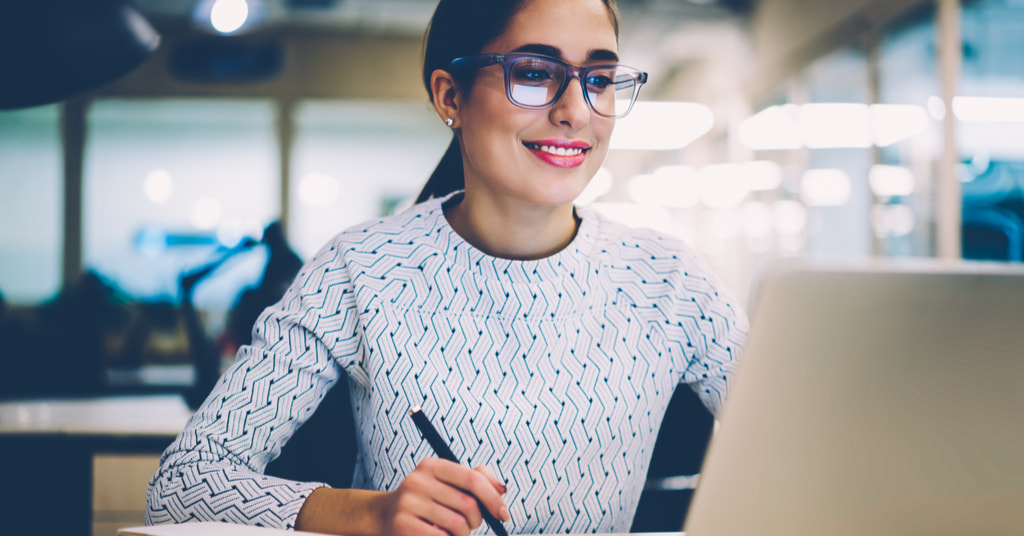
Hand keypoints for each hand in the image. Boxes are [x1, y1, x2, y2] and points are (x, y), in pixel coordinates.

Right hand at [378, 457, 509, 535]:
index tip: (503, 514)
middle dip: (476, 520)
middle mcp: (418, 480)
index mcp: (432, 465)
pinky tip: (440, 535)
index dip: (493, 498)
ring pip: (457, 525)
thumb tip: (501, 489)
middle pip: (468, 504)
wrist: (385, 516)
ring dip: (463, 534)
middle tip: (471, 524)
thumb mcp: (447, 482)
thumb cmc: (427, 500)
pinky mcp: (403, 525)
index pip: (473, 479)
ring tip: (453, 532)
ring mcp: (408, 503)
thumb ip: (477, 479)